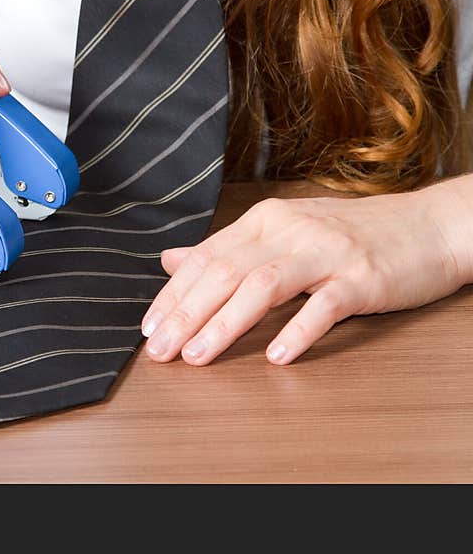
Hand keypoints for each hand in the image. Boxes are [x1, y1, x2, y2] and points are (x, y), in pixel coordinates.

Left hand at [141, 176, 472, 365]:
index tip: (148, 326)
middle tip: (159, 350)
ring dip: (224, 324)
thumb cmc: (349, 234)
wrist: (429, 225)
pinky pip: (325, 306)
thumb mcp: (282, 232)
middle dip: (185, 314)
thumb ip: (226, 249)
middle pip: (225, 272)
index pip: (207, 257)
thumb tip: (170, 260)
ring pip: (263, 285)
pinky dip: (297, 331)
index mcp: (265, 221)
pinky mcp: (362, 278)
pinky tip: (274, 357)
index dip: (173, 294)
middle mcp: (289, 231)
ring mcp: (326, 253)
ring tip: (196, 356)